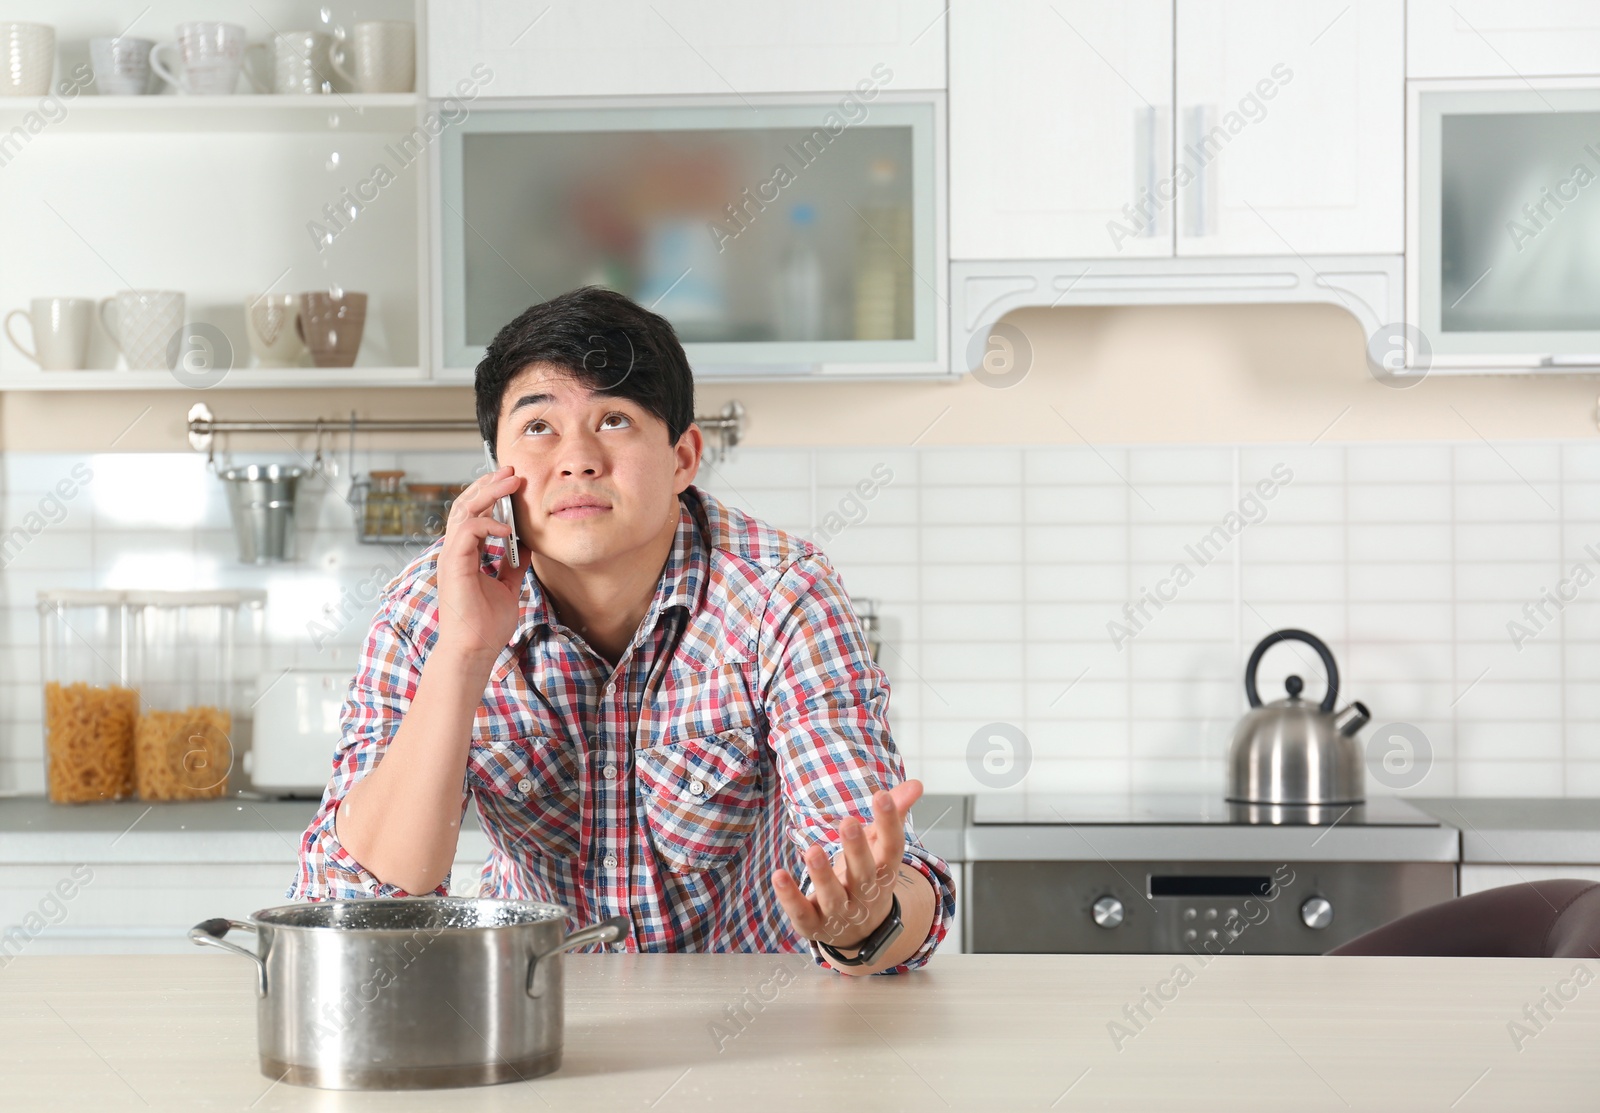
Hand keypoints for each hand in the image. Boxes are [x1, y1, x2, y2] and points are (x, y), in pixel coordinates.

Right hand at [434, 465, 528, 662]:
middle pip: (466, 505)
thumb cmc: (486, 624)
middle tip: (512, 471)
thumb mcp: (507, 587)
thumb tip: (526, 545)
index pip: (473, 514)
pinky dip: (487, 524)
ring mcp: (451, 557)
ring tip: (510, 481)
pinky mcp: (454, 565)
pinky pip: (467, 531)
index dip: (490, 495)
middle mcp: (455, 552)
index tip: (512, 482)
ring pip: (463, 511)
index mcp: (465, 555)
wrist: (475, 649)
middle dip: (489, 485)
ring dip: (488, 493)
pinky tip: (506, 528)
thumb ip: (512, 564)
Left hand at [771, 779, 922, 950]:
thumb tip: (916, 784)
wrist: (860, 932)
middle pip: (864, 874)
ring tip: (812, 851)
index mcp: (885, 872)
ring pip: (833, 897)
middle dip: (857, 849)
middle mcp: (866, 895)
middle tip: (849, 821)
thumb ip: (894, 813)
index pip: (893, 848)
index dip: (889, 823)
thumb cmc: (868, 876)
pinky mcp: (814, 924)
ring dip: (822, 875)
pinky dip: (790, 897)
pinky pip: (802, 913)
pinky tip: (779, 875)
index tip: (881, 796)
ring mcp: (840, 913)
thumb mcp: (881, 847)